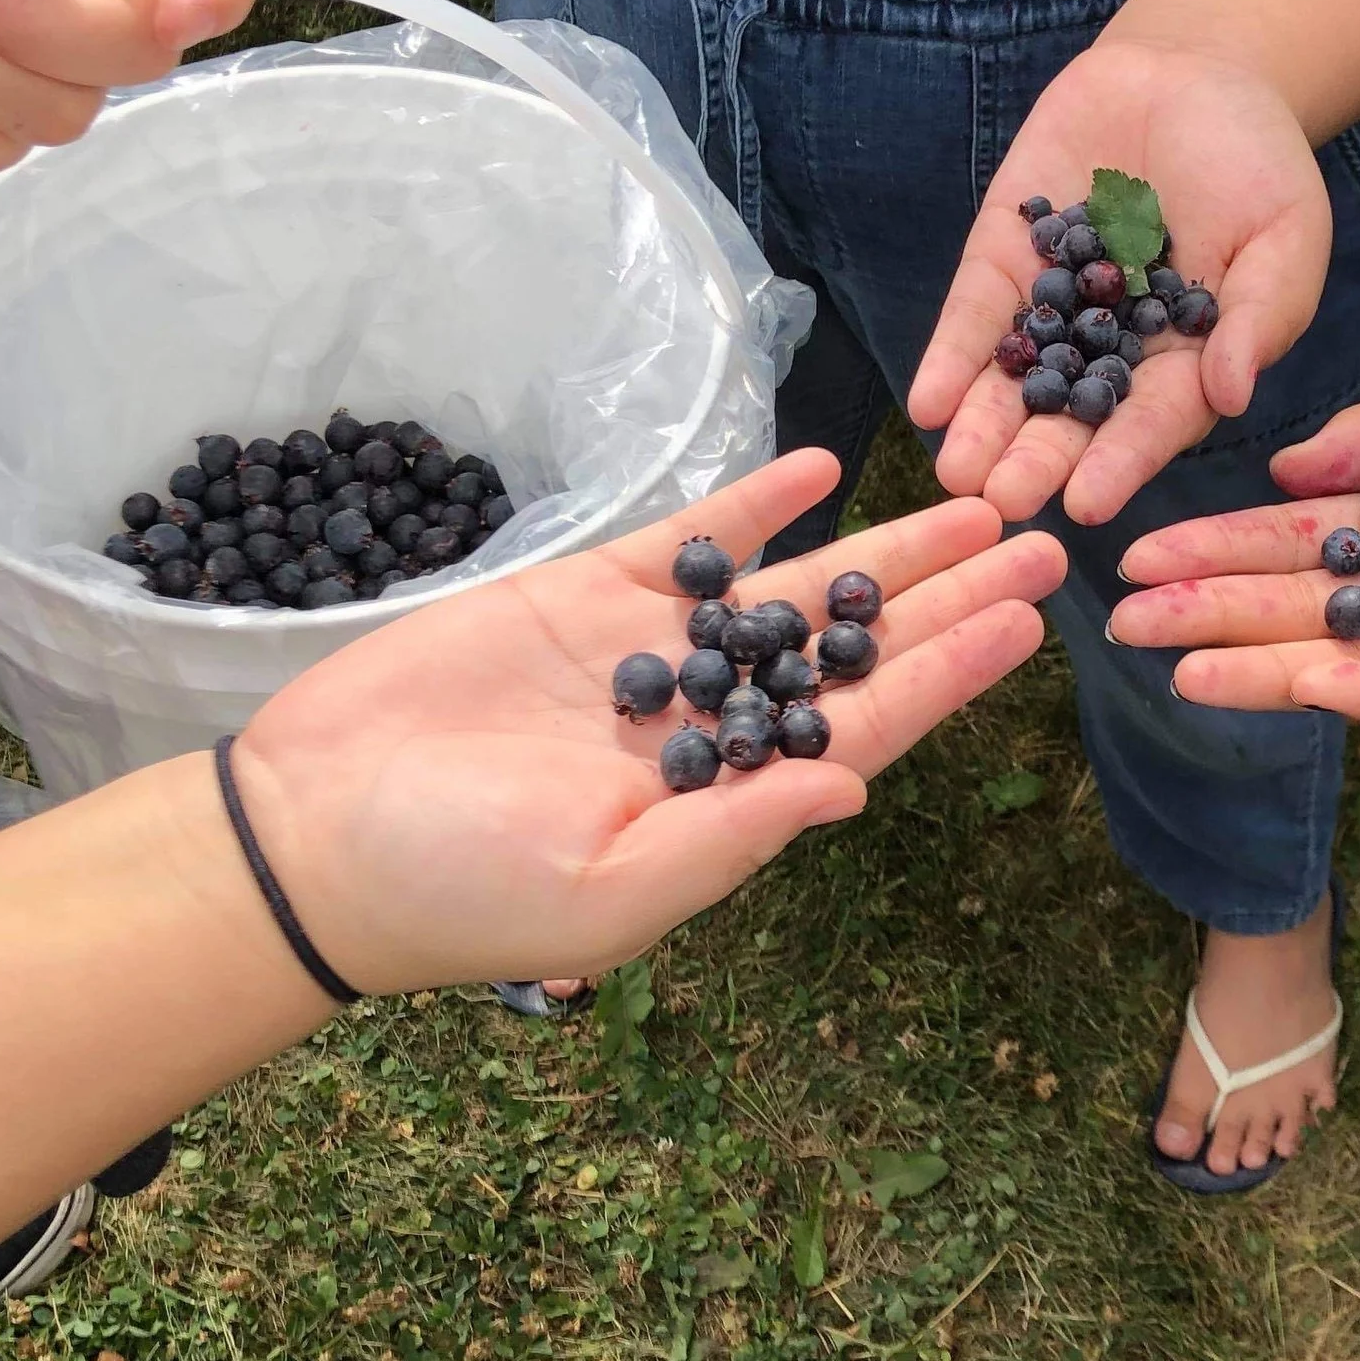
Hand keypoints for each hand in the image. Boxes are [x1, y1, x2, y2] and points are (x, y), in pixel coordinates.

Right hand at [233, 450, 1062, 991]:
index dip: (950, 673)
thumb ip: (732, 834)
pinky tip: (828, 469)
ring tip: (976, 502)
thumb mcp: (605, 891)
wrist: (313, 832)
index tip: (1029, 625)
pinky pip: (695, 538)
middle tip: (1046, 540)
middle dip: (951, 594)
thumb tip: (852, 782)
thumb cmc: (455, 889)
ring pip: (796, 584)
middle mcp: (709, 722)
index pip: (868, 723)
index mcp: (727, 800)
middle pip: (858, 643)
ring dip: (884, 544)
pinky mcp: (585, 595)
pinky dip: (758, 503)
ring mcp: (650, 652)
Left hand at [908, 40, 1330, 526]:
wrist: (1194, 72)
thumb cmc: (1259, 163)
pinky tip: (927, 402)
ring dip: (983, 427)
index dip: (1119, 464)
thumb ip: (1255, 315)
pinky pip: (976, 317)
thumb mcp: (1284, 234)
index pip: (1152, 423)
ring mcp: (1055, 308)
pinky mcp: (1007, 261)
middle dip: (1035, 460)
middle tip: (1001, 504)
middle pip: (1071, 419)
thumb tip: (1231, 395)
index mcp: (1189, 362)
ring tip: (956, 473)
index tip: (1087, 506)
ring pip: (1015, 381)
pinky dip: (951, 359)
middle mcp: (1116, 352)